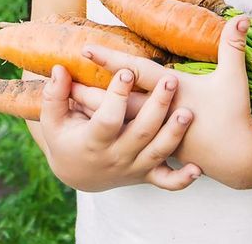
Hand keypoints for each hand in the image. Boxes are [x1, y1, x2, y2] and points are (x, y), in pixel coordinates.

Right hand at [38, 64, 201, 191]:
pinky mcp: (147, 175)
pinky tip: (197, 168)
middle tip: (170, 80)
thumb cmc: (65, 138)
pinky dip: (183, 179)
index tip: (126, 71)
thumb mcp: (53, 119)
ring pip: (158, 153)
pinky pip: (167, 182)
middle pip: (141, 132)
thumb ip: (55, 94)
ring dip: (174, 134)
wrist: (77, 174)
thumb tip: (58, 69)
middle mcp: (116, 156)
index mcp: (93, 141)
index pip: (108, 119)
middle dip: (157, 107)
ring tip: (188, 112)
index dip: (116, 97)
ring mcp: (134, 167)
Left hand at [76, 16, 251, 188]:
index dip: (111, 60)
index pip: (135, 73)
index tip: (86, 49)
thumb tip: (244, 16)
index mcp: (172, 93)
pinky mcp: (156, 149)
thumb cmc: (235, 116)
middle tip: (61, 80)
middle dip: (89, 92)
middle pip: (116, 101)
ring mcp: (155, 134)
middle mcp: (157, 114)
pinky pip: (124, 141)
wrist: (239, 159)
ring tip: (68, 104)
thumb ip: (234, 46)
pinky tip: (90, 130)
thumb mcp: (234, 80)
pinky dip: (108, 135)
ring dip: (93, 114)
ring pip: (116, 123)